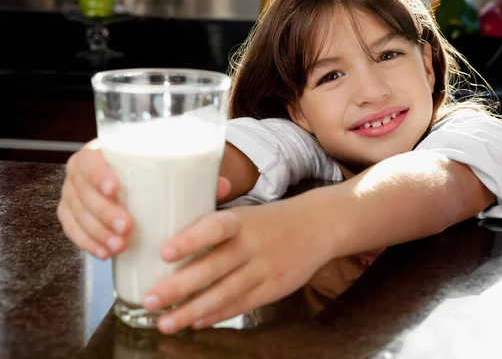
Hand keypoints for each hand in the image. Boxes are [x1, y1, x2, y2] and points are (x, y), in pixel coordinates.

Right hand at [57, 141, 231, 259]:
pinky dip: (86, 242)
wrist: (136, 174)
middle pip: (81, 191)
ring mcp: (75, 194)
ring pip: (75, 213)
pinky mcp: (74, 215)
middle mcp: (82, 171)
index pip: (89, 159)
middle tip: (128, 228)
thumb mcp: (171, 167)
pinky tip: (104, 254)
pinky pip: (72, 229)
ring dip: (96, 232)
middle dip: (103, 212)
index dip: (97, 174)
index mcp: (102, 151)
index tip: (115, 189)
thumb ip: (195, 174)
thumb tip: (224, 186)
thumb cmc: (153, 168)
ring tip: (119, 247)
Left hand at [142, 200, 335, 334]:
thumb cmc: (271, 219)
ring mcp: (265, 268)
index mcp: (241, 221)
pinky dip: (218, 315)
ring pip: (225, 293)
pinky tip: (196, 323)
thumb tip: (167, 235)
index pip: (214, 227)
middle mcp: (252, 245)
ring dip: (192, 310)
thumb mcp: (245, 212)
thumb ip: (213, 224)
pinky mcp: (274, 288)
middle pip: (213, 268)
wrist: (318, 225)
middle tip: (149, 300)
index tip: (164, 252)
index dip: (190, 240)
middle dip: (178, 287)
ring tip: (165, 322)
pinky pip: (242, 305)